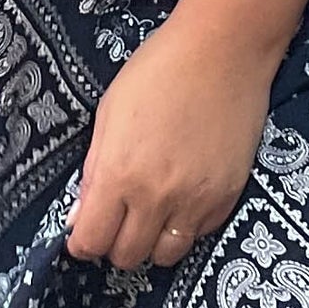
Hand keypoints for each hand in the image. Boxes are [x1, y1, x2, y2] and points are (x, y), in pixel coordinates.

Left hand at [64, 7, 279, 270]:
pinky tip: (180, 200)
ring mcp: (196, 200)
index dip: (82, 242)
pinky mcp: (228, 196)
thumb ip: (93, 169)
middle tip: (116, 221)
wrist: (223, 51)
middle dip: (114, 244)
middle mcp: (156, 197)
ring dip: (151, 243)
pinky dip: (185, 227)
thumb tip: (80, 216)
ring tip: (149, 217)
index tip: (84, 232)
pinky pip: (199, 235)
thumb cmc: (158, 71)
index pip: (91, 240)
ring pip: (165, 256)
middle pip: (127, 256)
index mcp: (119, 174)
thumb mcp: (109, 114)